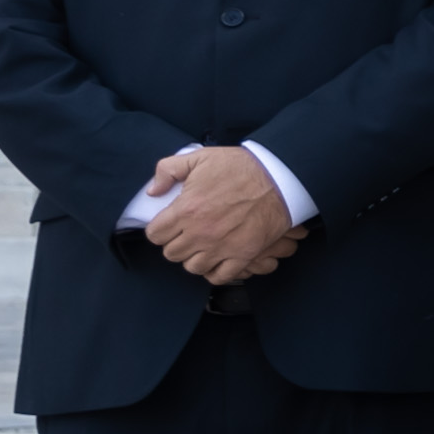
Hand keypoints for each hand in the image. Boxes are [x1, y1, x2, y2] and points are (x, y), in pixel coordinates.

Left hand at [144, 145, 301, 286]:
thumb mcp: (200, 157)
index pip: (155, 235)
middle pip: (171, 253)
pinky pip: (219, 277)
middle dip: (176, 243)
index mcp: (187, 210)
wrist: (280, 177)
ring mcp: (222, 247)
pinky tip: (217, 259)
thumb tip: (153, 192)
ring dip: (194, 257)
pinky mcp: (243, 255)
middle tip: (187, 232)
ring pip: (192, 267)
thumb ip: (168, 170)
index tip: (170, 223)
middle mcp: (200, 233)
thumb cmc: (240, 167)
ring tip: (202, 246)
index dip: (160, 228)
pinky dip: (215, 271)